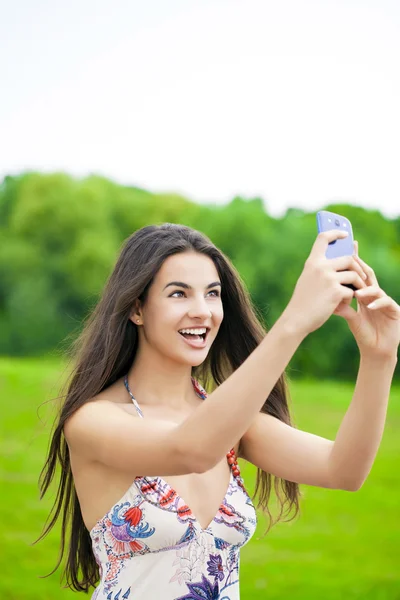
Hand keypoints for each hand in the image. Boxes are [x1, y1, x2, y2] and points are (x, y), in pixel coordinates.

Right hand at [285, 230, 368, 335]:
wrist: (296, 319)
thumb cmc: (303, 301)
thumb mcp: (308, 279)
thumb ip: (320, 269)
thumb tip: (341, 261)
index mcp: (312, 262)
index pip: (323, 238)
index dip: (335, 232)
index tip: (345, 233)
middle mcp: (320, 266)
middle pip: (348, 258)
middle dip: (357, 268)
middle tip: (361, 277)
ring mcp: (328, 278)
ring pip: (353, 275)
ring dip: (357, 285)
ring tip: (354, 293)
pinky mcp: (336, 291)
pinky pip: (351, 291)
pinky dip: (349, 298)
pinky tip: (341, 305)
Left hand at [333, 241, 399, 358]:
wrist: (376, 350)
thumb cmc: (363, 333)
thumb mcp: (350, 318)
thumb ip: (343, 307)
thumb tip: (328, 297)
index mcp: (365, 294)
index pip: (358, 274)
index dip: (354, 262)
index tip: (345, 249)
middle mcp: (376, 295)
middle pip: (369, 276)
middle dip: (361, 265)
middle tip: (352, 256)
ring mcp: (386, 302)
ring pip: (376, 289)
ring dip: (366, 290)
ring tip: (357, 293)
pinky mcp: (395, 311)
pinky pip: (386, 303)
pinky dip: (377, 303)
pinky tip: (369, 306)